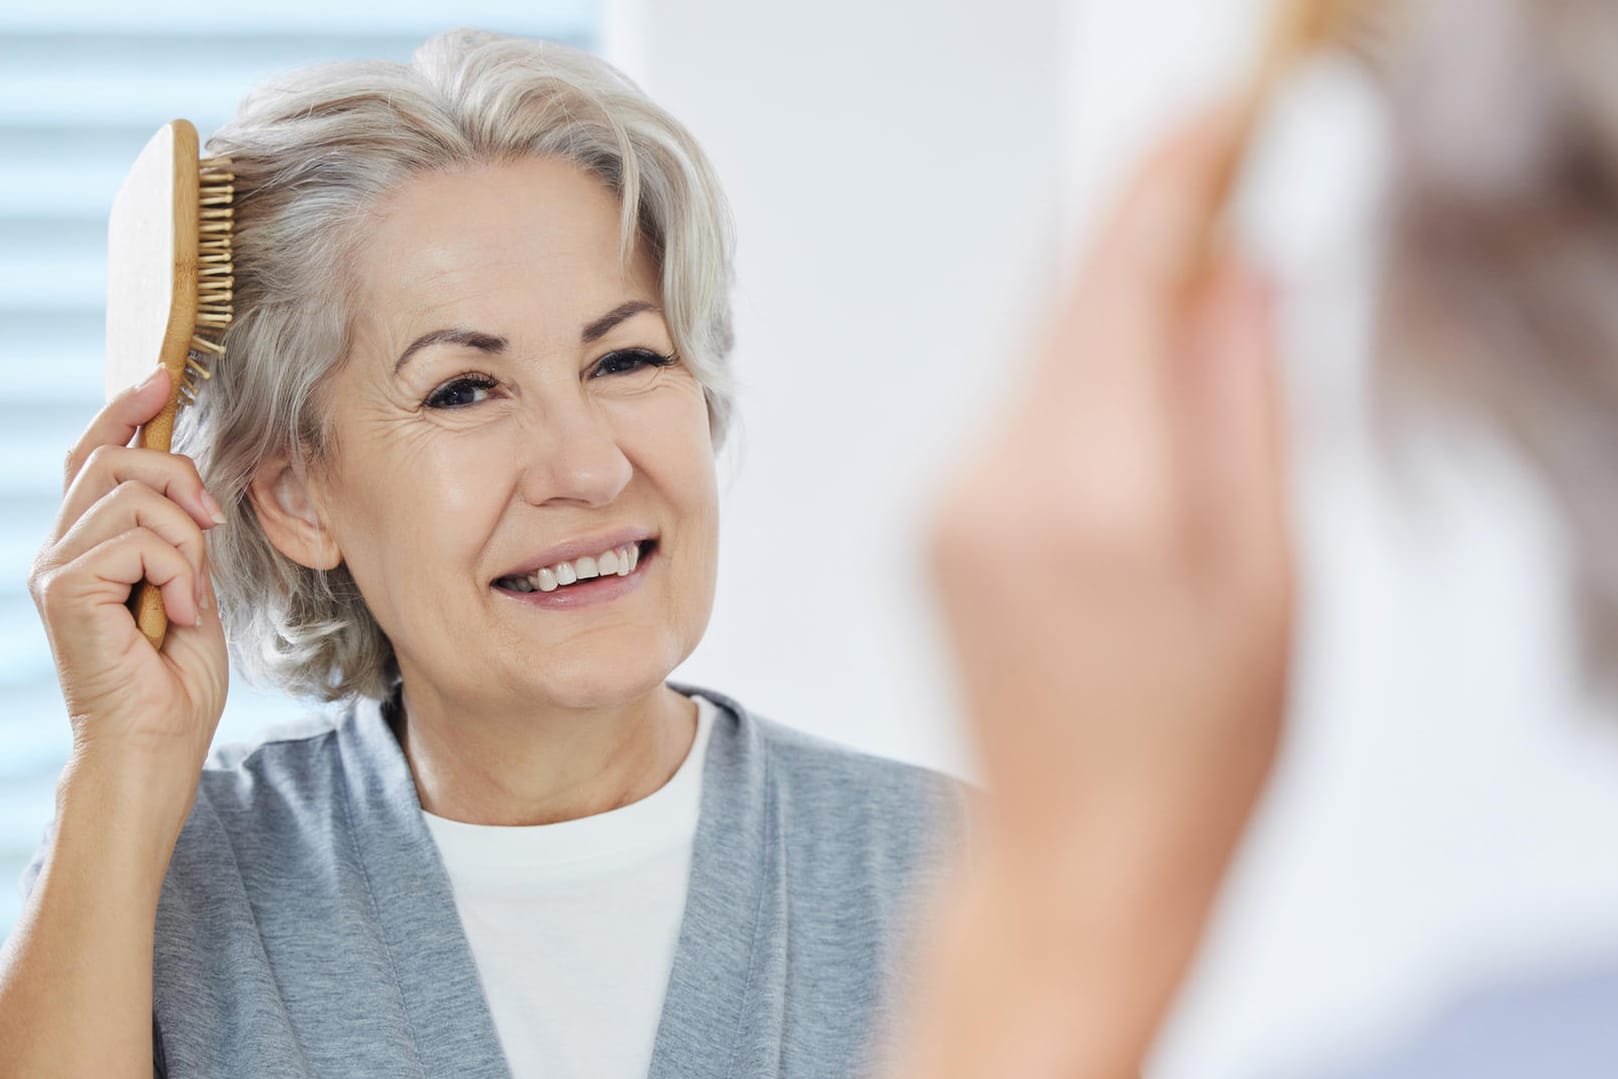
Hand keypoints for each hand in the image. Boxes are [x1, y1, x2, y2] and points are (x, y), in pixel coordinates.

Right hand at [29, 368, 229, 772]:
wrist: (156, 746)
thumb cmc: (174, 683)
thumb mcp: (191, 588)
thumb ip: (180, 536)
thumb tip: (188, 486)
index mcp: (87, 547)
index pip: (95, 456)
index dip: (126, 411)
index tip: (163, 379)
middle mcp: (59, 550)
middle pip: (114, 460)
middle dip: (178, 478)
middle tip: (209, 526)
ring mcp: (55, 569)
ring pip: (133, 497)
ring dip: (185, 542)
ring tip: (189, 595)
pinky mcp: (65, 590)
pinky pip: (138, 541)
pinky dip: (179, 572)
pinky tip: (178, 614)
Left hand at [898, 106, 1293, 1075]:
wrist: (1069, 863)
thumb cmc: (1188, 758)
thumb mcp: (1271, 581)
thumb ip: (1248, 407)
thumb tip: (1236, 268)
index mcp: (1094, 489)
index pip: (1121, 268)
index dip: (1172, 172)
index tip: (1215, 119)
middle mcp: (991, 477)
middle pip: (1067, 290)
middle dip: (1147, 238)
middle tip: (1229, 217)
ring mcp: (942, 497)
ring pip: (1036, 344)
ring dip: (1112, 320)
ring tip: (1192, 373)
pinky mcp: (923, 519)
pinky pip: (1007, 404)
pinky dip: (1072, 385)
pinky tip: (1125, 446)